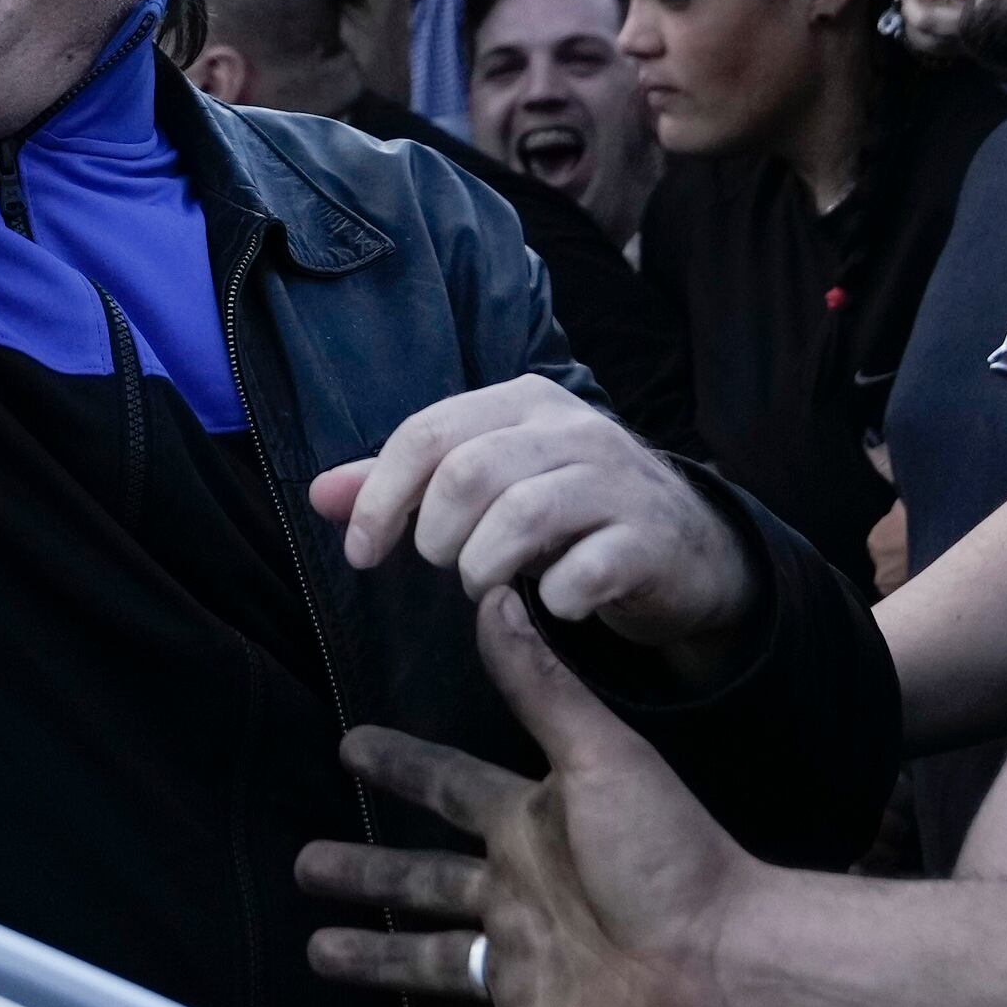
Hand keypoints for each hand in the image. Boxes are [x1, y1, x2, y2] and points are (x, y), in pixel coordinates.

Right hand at [295, 589, 764, 1006]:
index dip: (401, 765)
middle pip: (421, 879)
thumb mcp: (600, 756)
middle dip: (366, 871)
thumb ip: (540, 686)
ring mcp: (523, 968)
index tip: (351, 744)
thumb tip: (497, 597)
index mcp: (531, 825)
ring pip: (427, 962)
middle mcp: (518, 895)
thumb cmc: (670, 854)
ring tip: (317, 951)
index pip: (447, 787)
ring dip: (374, 957)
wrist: (732, 962)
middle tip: (305, 864)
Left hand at [318, 376, 760, 655]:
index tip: (360, 555)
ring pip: (523, 516)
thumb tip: (319, 495)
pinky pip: (584, 571)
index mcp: (523, 403)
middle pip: (469, 473)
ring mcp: (617, 482)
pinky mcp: (650, 541)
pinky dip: (552, 598)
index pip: (427, 433)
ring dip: (484, 568)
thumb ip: (406, 487)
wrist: (688, 548)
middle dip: (436, 536)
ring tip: (486, 586)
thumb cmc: (569, 513)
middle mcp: (573, 429)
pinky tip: (551, 603)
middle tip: (446, 566)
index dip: (379, 498)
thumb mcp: (489, 485)